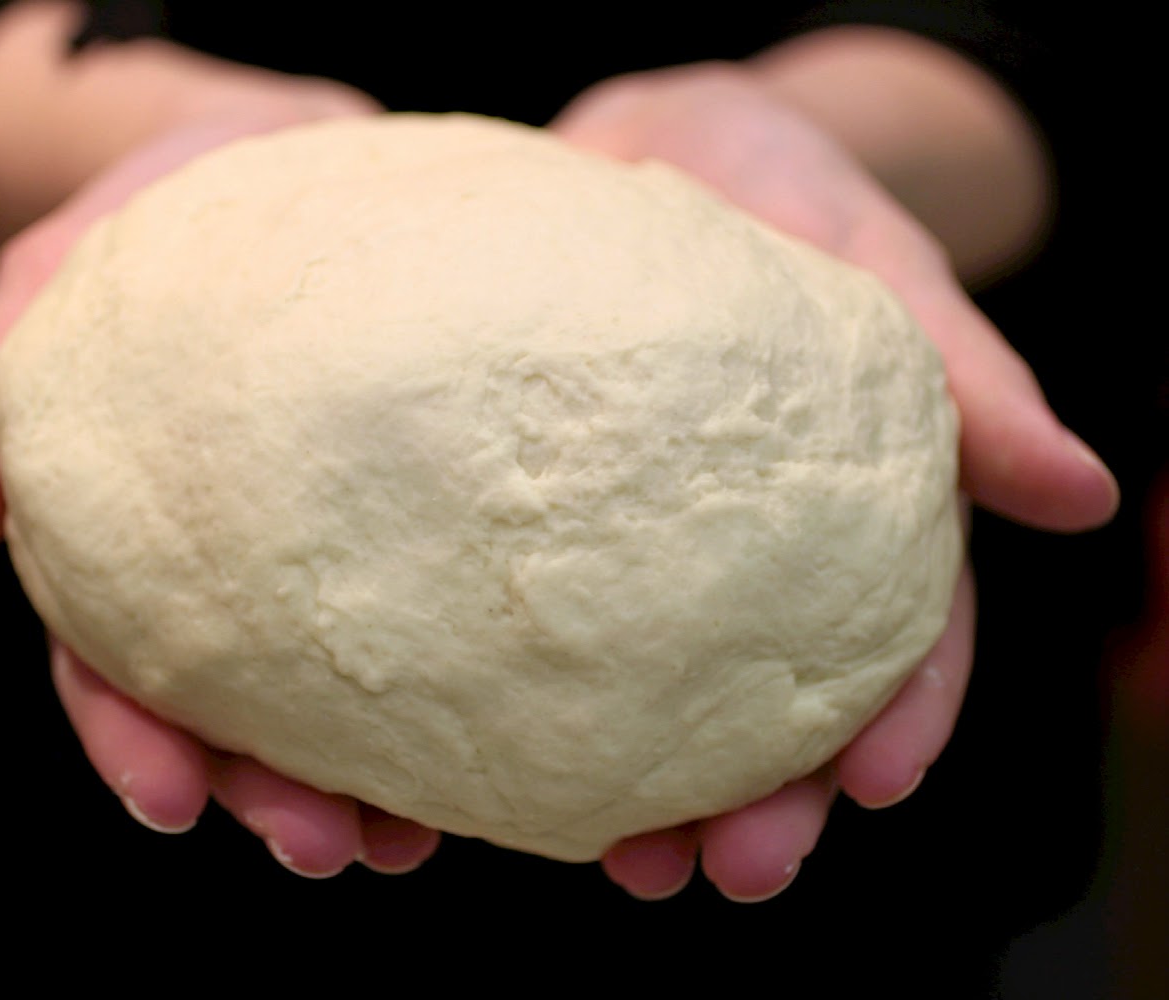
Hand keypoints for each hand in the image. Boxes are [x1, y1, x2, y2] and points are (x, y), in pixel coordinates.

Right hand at [0, 102, 439, 877]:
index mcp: (136, 535)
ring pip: (343, 690)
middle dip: (271, 792)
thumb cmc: (163, 211)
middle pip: (239, 708)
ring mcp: (334, 542)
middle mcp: (236, 561)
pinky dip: (461, 686)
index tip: (175, 804)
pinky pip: (443, 609)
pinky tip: (497, 737)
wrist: (297, 151)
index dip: (136, 741)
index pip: (114, 663)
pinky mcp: (422, 509)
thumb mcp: (56, 279)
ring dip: (373, 779)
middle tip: (330, 853)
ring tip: (413, 838)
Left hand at [549, 62, 1118, 900]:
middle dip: (769, 799)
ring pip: (661, 692)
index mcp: (852, 502)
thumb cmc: (774, 183)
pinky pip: (539, 620)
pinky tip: (497, 765)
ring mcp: (644, 540)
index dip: (901, 716)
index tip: (870, 790)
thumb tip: (1081, 494)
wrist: (635, 140)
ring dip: (651, 793)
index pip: (902, 629)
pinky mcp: (551, 519)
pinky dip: (529, 702)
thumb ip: (964, 368)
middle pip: (779, 698)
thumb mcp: (876, 251)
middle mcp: (752, 544)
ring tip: (625, 863)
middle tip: (729, 872)